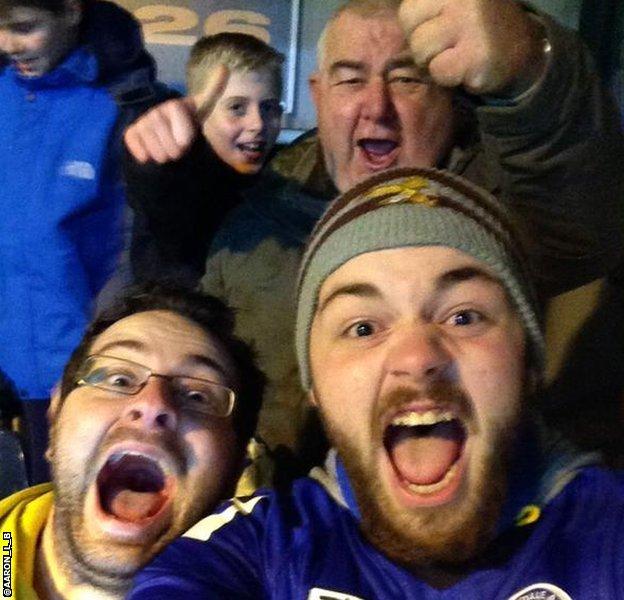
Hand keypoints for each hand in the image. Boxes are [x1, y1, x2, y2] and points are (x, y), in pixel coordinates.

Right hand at [124, 65, 228, 163]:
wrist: (169, 138)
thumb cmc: (188, 125)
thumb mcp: (203, 110)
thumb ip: (213, 91)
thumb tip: (224, 66)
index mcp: (175, 106)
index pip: (184, 136)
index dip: (186, 139)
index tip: (188, 139)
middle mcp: (157, 111)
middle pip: (172, 147)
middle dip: (178, 153)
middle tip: (177, 147)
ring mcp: (143, 121)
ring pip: (158, 153)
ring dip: (164, 157)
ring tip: (166, 150)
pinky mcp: (131, 133)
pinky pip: (140, 151)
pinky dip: (146, 156)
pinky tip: (150, 152)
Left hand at [398, 0, 545, 95]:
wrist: (520, 50)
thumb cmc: (474, 27)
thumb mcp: (450, 4)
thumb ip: (426, 8)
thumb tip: (397, 25)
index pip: (408, 9)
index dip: (417, 26)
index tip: (438, 30)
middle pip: (410, 26)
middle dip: (422, 43)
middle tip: (447, 46)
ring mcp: (471, 22)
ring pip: (421, 50)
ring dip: (434, 61)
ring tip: (456, 56)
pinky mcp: (476, 54)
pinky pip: (438, 70)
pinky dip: (448, 77)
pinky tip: (466, 68)